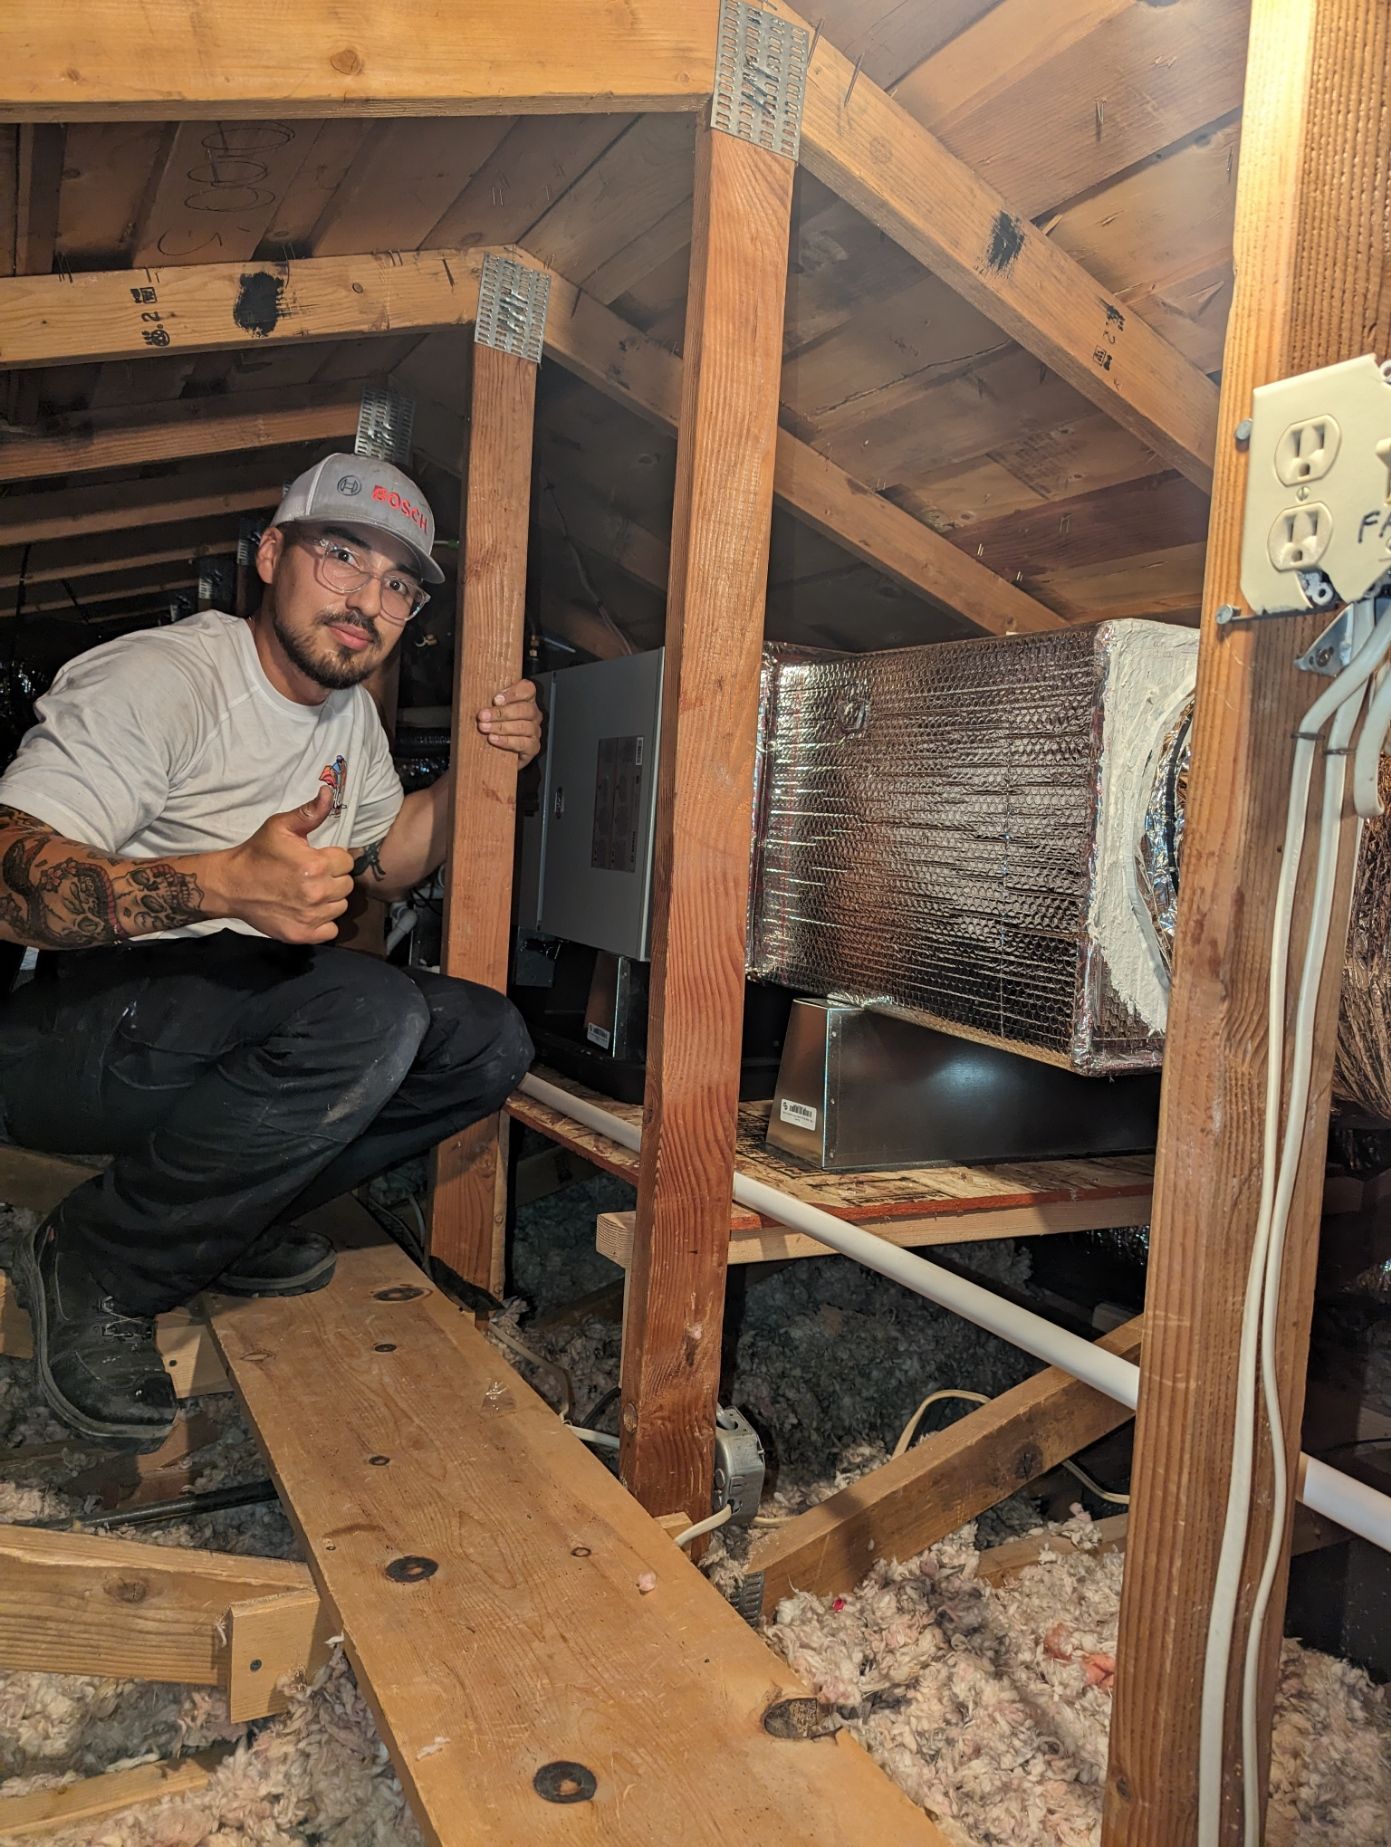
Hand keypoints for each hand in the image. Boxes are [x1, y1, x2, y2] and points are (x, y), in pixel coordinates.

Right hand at [213, 783, 355, 943]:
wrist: (231, 885)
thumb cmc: (258, 853)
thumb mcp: (281, 826)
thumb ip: (309, 813)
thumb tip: (328, 793)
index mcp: (316, 865)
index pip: (347, 862)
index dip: (333, 859)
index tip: (316, 858)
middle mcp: (317, 893)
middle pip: (346, 885)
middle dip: (333, 878)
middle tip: (311, 876)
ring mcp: (311, 916)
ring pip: (340, 907)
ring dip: (329, 900)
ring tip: (308, 892)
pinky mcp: (303, 934)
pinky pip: (331, 930)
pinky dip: (323, 923)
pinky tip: (308, 911)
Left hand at [477, 678, 540, 765]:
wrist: (497, 755)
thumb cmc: (492, 727)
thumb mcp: (490, 711)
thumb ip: (488, 702)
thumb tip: (472, 696)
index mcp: (525, 700)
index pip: (527, 689)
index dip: (513, 693)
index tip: (495, 699)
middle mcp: (533, 714)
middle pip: (525, 709)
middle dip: (501, 713)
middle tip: (483, 716)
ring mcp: (534, 731)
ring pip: (524, 726)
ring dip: (501, 727)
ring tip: (484, 728)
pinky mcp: (532, 747)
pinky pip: (523, 743)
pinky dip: (506, 741)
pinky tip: (493, 739)